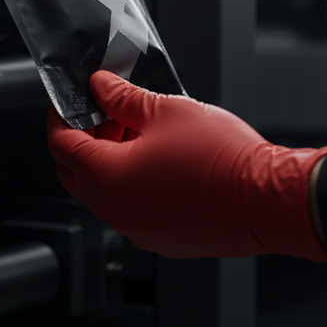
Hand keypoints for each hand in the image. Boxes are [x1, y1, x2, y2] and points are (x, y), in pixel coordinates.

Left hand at [47, 70, 326, 261]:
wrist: (268, 200)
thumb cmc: (224, 159)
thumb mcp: (165, 110)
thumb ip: (122, 97)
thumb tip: (101, 86)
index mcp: (108, 176)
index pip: (61, 145)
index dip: (59, 117)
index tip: (67, 102)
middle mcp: (116, 210)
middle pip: (76, 173)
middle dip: (83, 140)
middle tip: (104, 113)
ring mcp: (138, 229)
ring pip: (104, 193)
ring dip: (108, 162)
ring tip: (137, 131)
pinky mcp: (161, 239)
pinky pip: (131, 209)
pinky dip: (131, 184)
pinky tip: (157, 161)